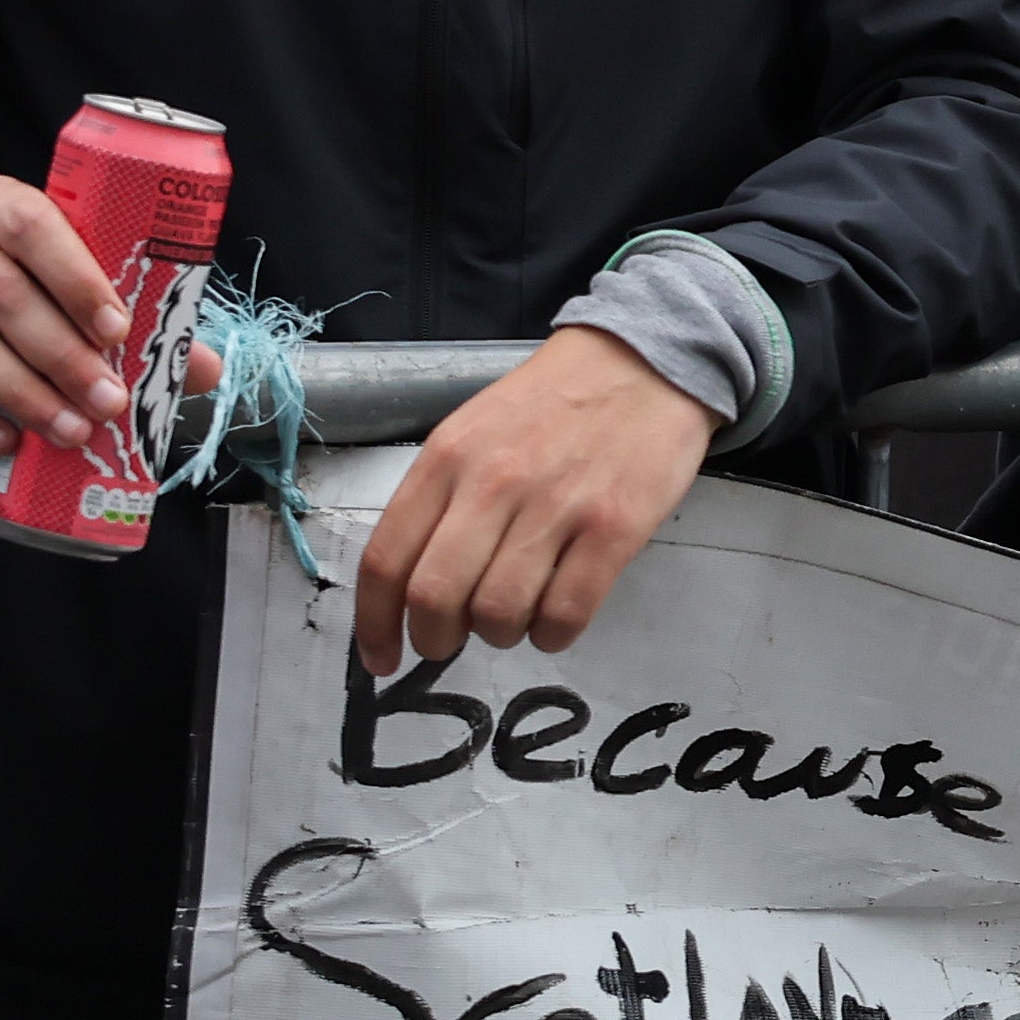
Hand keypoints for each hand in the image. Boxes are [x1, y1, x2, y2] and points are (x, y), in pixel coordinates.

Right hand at [0, 174, 213, 456]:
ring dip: (20, 394)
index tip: (118, 332)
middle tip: (107, 403)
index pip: (34, 227)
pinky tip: (0, 438)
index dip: (78, 280)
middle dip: (62, 357)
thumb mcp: (41, 258)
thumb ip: (112, 303)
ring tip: (69, 430)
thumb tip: (200, 367)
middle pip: (2, 296)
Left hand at [350, 328, 718, 675]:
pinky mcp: (614, 528)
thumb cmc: (552, 404)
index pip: (386, 560)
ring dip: (499, 635)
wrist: (644, 362)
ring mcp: (556, 507)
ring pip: (499, 614)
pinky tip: (556, 621)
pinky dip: (552, 635)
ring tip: (514, 618)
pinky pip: (566, 613)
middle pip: (435, 598)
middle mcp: (492, 484)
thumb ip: (441, 500)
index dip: (375, 625)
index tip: (382, 658)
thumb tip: (416, 586)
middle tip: (450, 642)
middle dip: (434, 640)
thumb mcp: (473, 432)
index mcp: (446, 459)